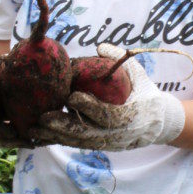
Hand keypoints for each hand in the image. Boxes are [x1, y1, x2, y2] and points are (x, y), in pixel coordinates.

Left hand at [38, 44, 185, 150]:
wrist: (158, 124)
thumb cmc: (146, 94)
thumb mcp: (140, 74)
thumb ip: (121, 60)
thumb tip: (100, 47)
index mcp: (131, 117)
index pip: (107, 114)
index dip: (89, 107)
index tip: (72, 96)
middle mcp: (118, 135)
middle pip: (87, 133)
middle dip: (64, 126)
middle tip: (43, 117)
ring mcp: (108, 143)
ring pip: (79, 142)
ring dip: (56, 136)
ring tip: (34, 129)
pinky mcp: (100, 147)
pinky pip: (77, 145)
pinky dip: (60, 140)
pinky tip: (41, 135)